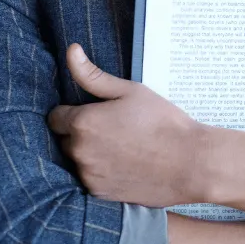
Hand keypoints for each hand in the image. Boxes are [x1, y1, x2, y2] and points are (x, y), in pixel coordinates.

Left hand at [48, 44, 206, 206]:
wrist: (189, 163)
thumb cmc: (162, 122)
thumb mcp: (130, 91)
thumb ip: (93, 75)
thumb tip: (71, 50)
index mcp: (83, 122)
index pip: (56, 117)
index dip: (74, 112)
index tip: (96, 113)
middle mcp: (79, 151)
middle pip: (65, 139)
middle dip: (81, 134)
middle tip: (112, 129)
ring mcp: (88, 174)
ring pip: (77, 160)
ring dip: (90, 154)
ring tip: (121, 148)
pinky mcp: (98, 193)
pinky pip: (89, 179)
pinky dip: (101, 172)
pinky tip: (124, 165)